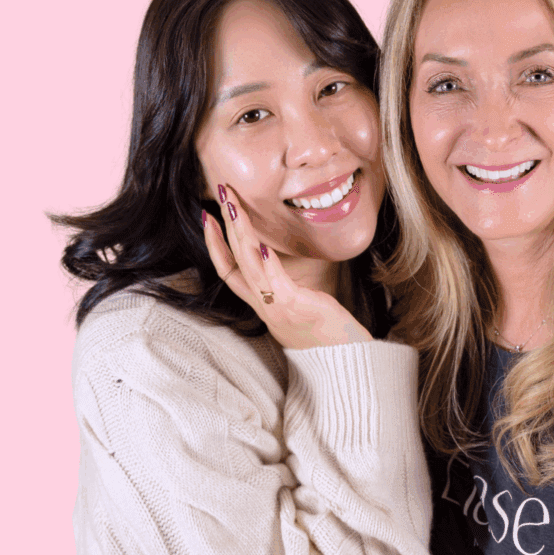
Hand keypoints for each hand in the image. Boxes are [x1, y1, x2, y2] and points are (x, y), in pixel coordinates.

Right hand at [201, 183, 372, 348]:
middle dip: (225, 226)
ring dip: (241, 235)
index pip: (228, 271)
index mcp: (262, 302)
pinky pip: (275, 285)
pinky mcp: (296, 308)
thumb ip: (285, 286)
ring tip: (234, 207)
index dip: (215, 245)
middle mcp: (264, 306)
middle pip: (235, 262)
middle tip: (221, 194)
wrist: (344, 360)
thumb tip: (278, 261)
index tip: (208, 217)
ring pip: (250, 268)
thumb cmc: (327, 331)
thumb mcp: (299, 304)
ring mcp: (277, 308)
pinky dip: (268, 265)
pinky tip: (264, 246)